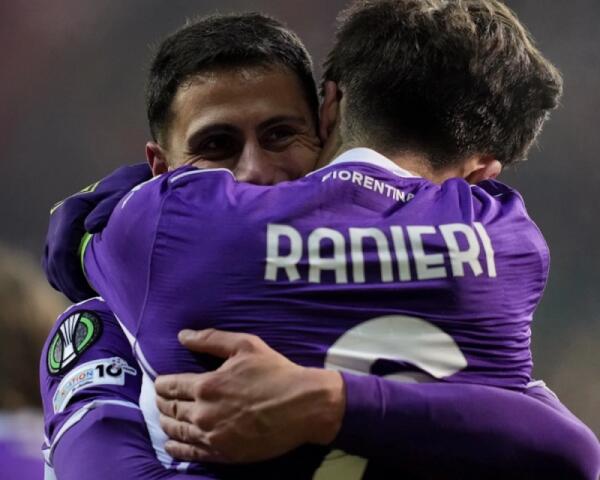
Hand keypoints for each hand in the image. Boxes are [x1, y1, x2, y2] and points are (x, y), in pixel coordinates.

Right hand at [43, 163, 151, 300]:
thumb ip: (108, 210)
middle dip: (68, 284)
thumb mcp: (125, 196)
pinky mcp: (65, 233)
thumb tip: (89, 226)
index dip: (71, 277)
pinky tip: (81, 288)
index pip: (61, 251)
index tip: (87, 294)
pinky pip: (56, 259)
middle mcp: (60, 217)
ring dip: (64, 282)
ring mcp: (60, 225)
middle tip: (87, 302)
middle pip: (53, 260)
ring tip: (86, 298)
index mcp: (72, 209)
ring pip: (51, 262)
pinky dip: (64, 276)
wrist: (132, 182)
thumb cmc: (132, 191)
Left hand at [155, 329, 344, 462]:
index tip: (160, 382)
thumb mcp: (245, 345)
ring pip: (176, 432)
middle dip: (161, 403)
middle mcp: (203, 413)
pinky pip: (191, 453)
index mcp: (206, 385)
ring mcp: (213, 436)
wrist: (303, 406)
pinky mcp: (224, 454)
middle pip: (169, 410)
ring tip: (163, 418)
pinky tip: (171, 445)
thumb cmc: (275, 372)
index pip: (169, 386)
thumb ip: (211, 339)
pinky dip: (176, 449)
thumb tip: (182, 335)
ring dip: (165, 424)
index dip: (160, 384)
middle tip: (160, 399)